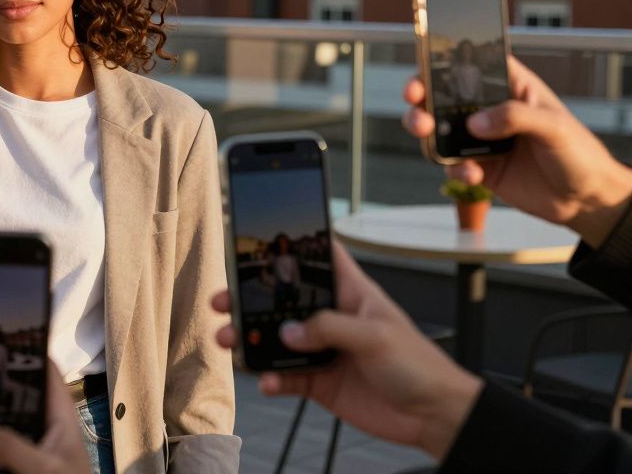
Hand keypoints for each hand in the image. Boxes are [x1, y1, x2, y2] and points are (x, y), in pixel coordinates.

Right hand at [213, 242, 481, 460]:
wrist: (432, 416)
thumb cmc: (419, 365)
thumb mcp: (376, 336)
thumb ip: (329, 329)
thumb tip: (288, 332)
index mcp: (351, 294)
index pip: (321, 259)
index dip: (297, 245)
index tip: (263, 239)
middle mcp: (332, 318)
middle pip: (284, 301)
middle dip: (251, 299)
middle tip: (223, 302)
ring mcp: (323, 351)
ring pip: (277, 340)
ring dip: (251, 340)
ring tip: (229, 341)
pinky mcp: (319, 382)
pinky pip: (285, 377)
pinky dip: (270, 379)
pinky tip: (266, 381)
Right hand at [403, 57, 631, 245]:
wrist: (585, 201)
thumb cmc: (581, 155)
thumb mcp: (555, 127)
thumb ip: (515, 117)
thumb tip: (476, 122)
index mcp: (512, 88)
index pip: (474, 66)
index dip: (445, 63)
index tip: (426, 71)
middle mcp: (492, 110)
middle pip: (444, 96)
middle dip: (422, 100)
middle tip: (418, 109)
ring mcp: (482, 139)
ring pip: (439, 129)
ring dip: (428, 134)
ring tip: (430, 139)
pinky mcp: (479, 166)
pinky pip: (451, 164)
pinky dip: (454, 169)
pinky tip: (473, 175)